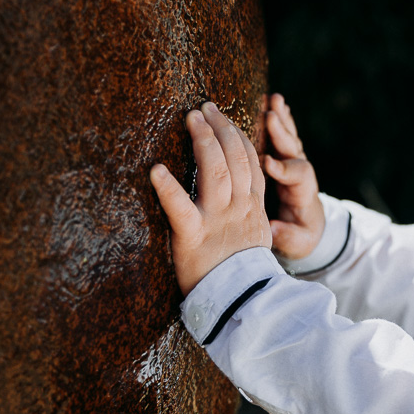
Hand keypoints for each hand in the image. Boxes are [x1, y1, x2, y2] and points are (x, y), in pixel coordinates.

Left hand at [151, 102, 271, 296]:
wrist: (243, 305)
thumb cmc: (244, 276)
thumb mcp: (257, 239)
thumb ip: (250, 213)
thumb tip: (244, 195)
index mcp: (254, 208)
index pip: (251, 161)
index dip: (237, 135)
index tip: (223, 117)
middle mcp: (239, 209)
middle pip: (235, 157)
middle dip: (220, 127)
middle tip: (204, 108)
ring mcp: (217, 221)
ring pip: (214, 171)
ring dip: (202, 141)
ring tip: (191, 119)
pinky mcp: (193, 237)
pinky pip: (180, 208)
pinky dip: (167, 188)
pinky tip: (156, 170)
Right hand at [262, 93, 324, 260]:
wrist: (307, 227)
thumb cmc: (300, 236)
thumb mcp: (298, 243)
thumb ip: (288, 236)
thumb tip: (275, 229)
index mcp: (303, 194)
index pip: (297, 177)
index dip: (283, 169)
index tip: (268, 163)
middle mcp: (300, 175)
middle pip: (294, 151)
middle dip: (282, 134)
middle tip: (270, 117)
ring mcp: (293, 163)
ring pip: (289, 139)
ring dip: (282, 119)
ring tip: (275, 99)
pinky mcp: (285, 158)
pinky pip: (283, 136)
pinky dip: (280, 118)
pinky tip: (272, 100)